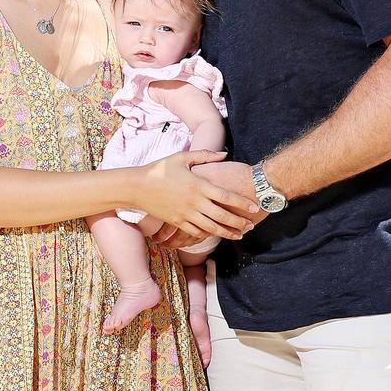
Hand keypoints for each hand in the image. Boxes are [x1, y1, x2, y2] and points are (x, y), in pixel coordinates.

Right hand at [137, 150, 258, 241]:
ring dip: (227, 232)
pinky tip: (218, 235)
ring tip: (240, 234)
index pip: (225, 195)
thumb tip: (224, 154)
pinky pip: (196, 231)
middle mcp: (194, 201)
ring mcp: (185, 214)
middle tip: (251, 225)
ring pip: (211, 227)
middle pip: (222, 215)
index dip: (241, 202)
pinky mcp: (177, 222)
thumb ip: (205, 155)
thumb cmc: (159, 168)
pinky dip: (209, 234)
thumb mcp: (182, 157)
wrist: (137, 186)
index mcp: (198, 184)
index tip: (254, 206)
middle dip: (239, 221)